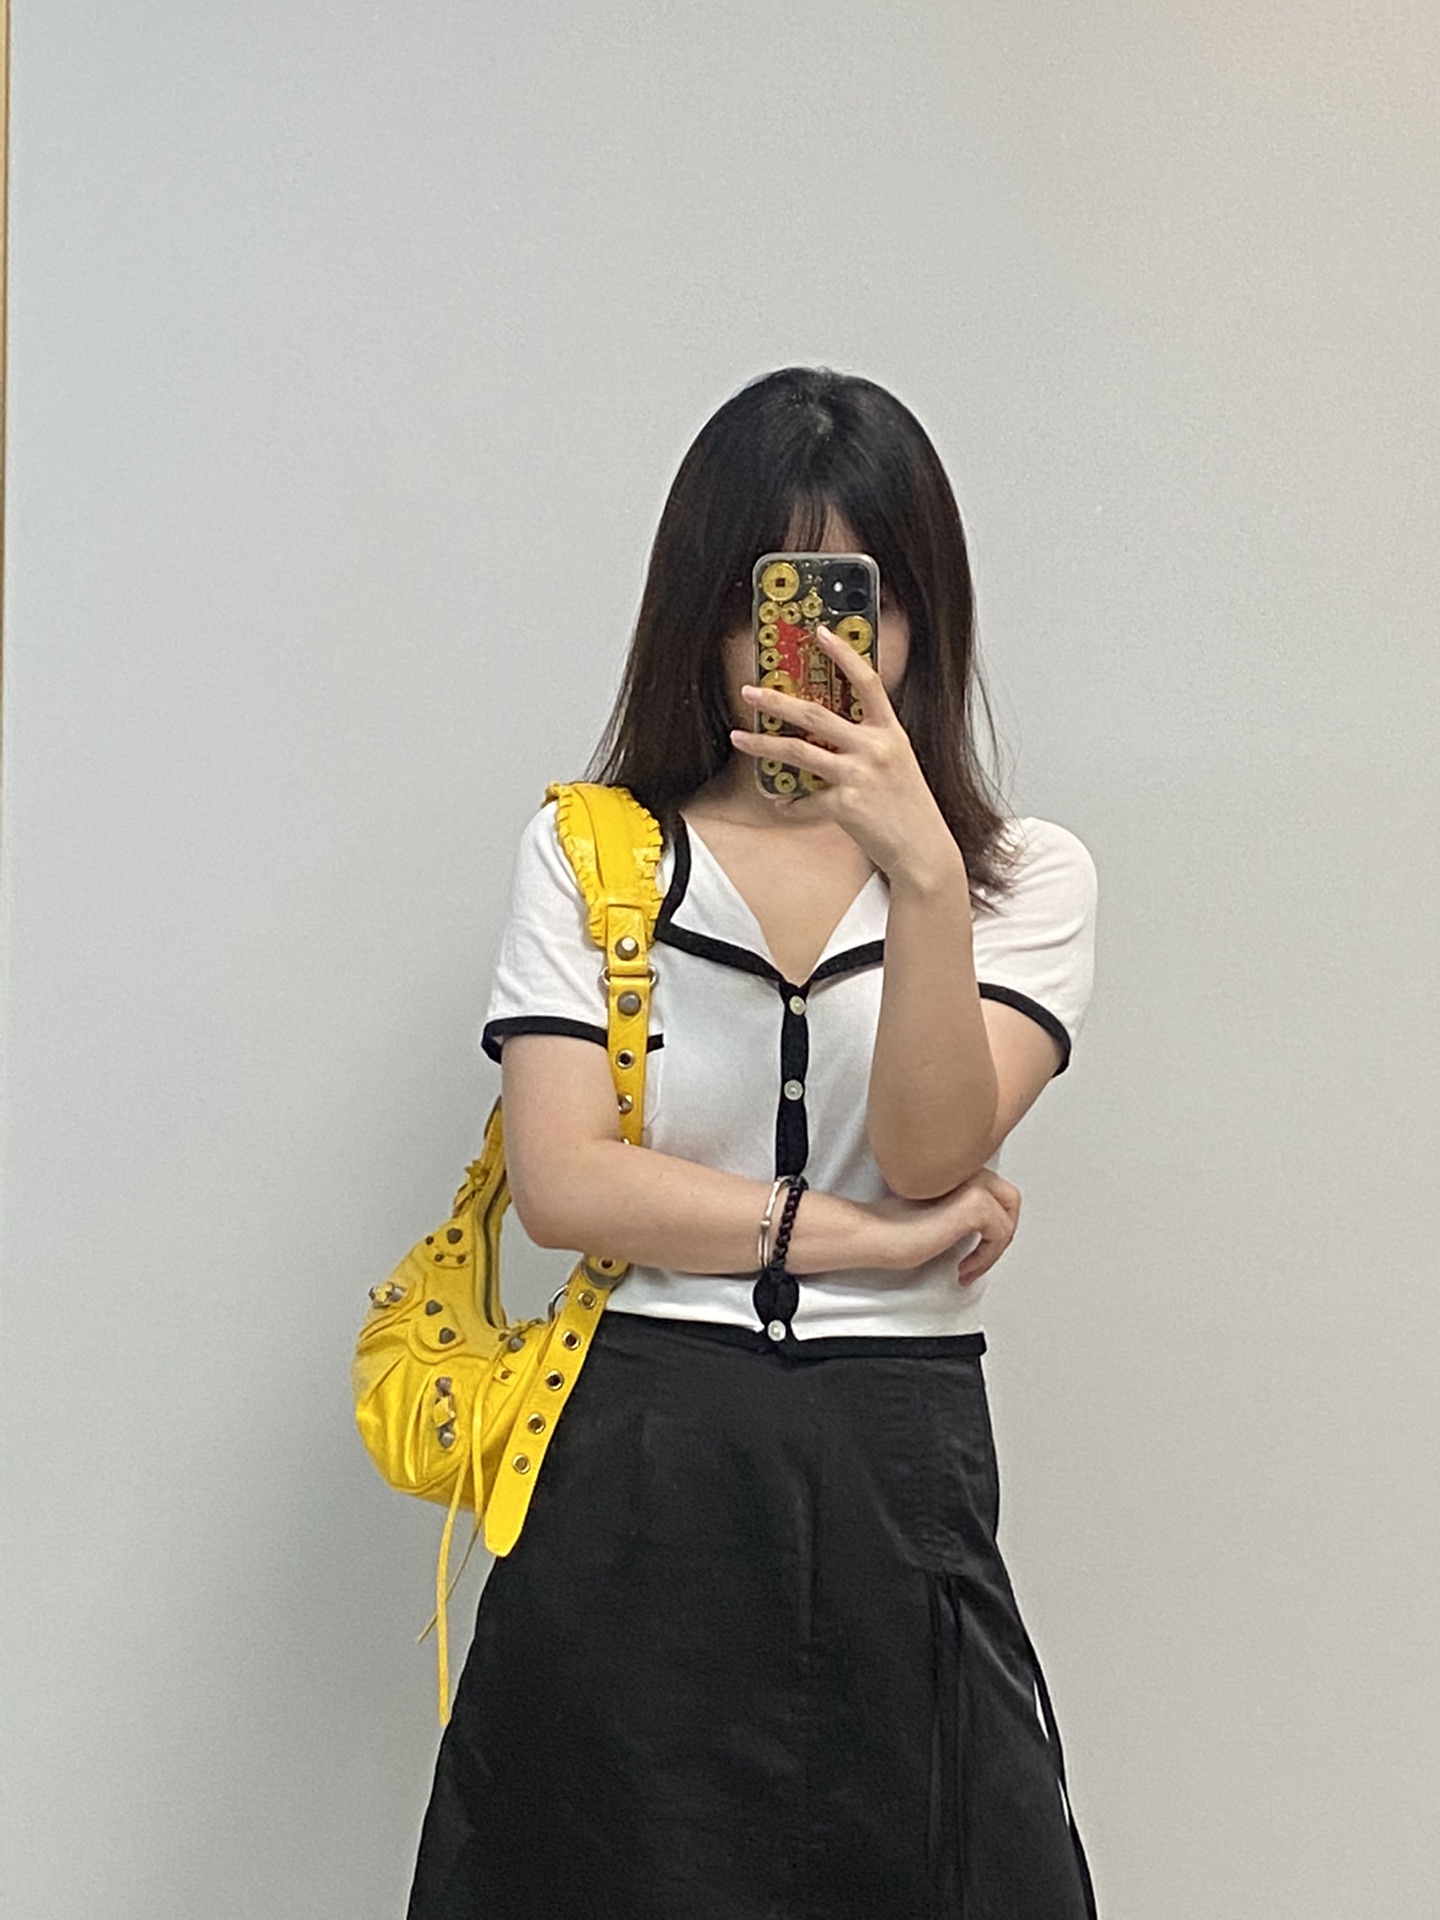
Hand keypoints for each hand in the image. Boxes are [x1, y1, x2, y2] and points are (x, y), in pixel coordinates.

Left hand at [729, 627, 957, 885]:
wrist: (922, 850)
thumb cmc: (908, 808)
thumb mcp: (896, 762)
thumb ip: (869, 742)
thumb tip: (829, 731)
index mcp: (890, 731)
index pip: (868, 681)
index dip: (844, 654)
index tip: (820, 632)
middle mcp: (875, 748)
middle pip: (816, 713)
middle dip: (777, 701)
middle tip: (750, 691)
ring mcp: (860, 775)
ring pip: (800, 751)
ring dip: (763, 744)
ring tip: (739, 738)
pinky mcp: (847, 804)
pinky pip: (806, 800)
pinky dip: (791, 804)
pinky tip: (783, 804)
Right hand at [867, 1166, 1020, 1286]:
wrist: (873, 1233)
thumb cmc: (892, 1226)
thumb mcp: (937, 1211)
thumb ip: (961, 1205)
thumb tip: (990, 1226)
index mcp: (955, 1166)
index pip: (994, 1188)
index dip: (988, 1222)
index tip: (970, 1249)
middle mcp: (965, 1167)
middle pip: (1008, 1197)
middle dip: (999, 1233)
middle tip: (979, 1257)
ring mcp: (971, 1181)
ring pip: (1008, 1216)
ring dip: (993, 1250)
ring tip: (970, 1266)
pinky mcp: (974, 1202)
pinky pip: (1001, 1233)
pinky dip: (987, 1257)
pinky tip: (963, 1266)